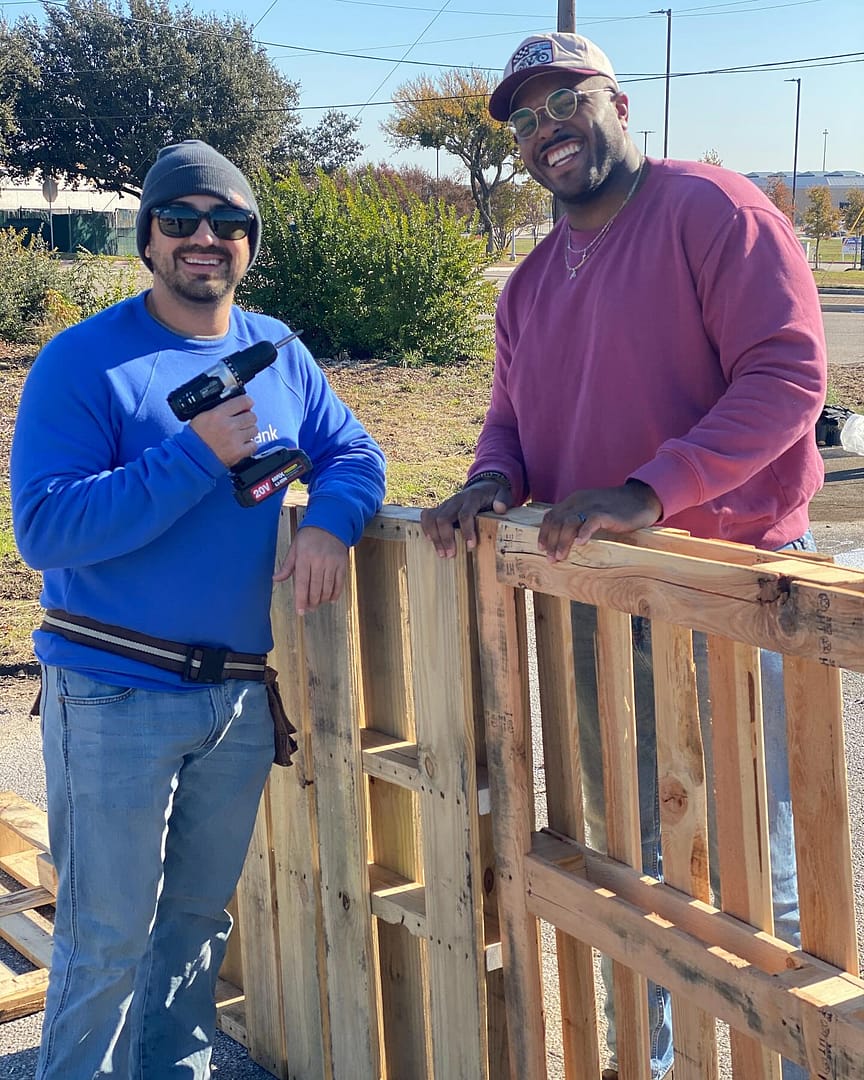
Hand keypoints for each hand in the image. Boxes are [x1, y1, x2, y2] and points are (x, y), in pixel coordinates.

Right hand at [189, 394, 257, 467]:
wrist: (192, 458)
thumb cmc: (193, 440)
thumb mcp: (202, 417)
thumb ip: (218, 410)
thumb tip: (231, 405)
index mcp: (218, 414)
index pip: (243, 402)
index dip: (247, 402)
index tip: (248, 403)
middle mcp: (229, 426)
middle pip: (251, 416)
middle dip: (248, 418)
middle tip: (243, 420)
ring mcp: (235, 439)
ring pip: (254, 430)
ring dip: (249, 431)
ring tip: (241, 433)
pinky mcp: (239, 452)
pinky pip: (254, 445)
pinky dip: (250, 445)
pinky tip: (243, 444)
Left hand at [273, 525, 348, 614]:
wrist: (330, 524)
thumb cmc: (310, 536)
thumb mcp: (295, 548)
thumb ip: (287, 566)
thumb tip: (276, 579)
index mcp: (304, 557)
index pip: (302, 583)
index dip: (301, 600)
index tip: (300, 611)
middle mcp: (318, 561)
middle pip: (315, 588)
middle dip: (311, 602)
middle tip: (308, 609)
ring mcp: (332, 563)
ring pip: (327, 588)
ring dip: (322, 599)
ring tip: (317, 604)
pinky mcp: (342, 564)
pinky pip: (339, 583)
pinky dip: (335, 594)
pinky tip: (330, 599)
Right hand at [420, 480, 512, 557]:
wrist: (483, 486)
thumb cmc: (493, 494)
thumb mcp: (502, 494)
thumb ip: (502, 500)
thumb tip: (499, 508)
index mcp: (472, 498)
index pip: (465, 514)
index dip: (467, 530)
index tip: (470, 545)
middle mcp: (456, 500)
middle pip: (444, 518)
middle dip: (446, 538)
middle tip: (451, 555)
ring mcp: (446, 504)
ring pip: (433, 518)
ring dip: (435, 536)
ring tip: (442, 553)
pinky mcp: (440, 508)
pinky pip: (427, 515)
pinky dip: (426, 527)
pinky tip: (430, 540)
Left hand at [538, 481, 661, 561]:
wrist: (641, 499)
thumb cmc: (616, 509)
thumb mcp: (591, 511)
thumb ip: (578, 520)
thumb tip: (565, 541)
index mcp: (574, 501)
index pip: (552, 516)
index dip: (545, 533)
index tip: (542, 548)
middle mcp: (580, 501)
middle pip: (558, 521)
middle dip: (551, 541)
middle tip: (551, 559)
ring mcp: (592, 506)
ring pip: (569, 522)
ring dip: (563, 541)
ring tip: (561, 556)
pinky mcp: (606, 512)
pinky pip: (591, 521)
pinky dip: (584, 532)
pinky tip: (580, 544)